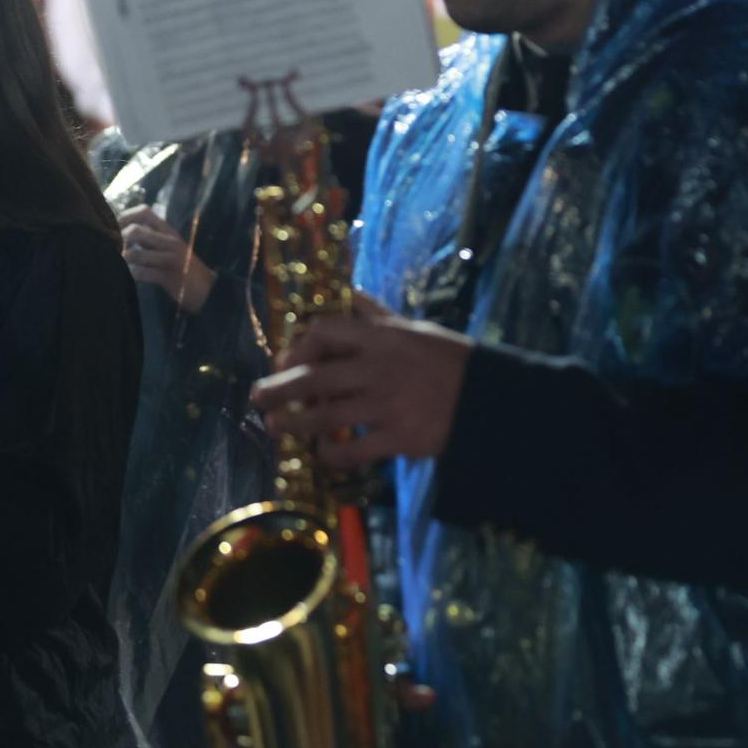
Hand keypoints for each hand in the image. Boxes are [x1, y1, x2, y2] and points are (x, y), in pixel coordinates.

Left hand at [118, 205, 214, 312]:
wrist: (209, 290)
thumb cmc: (185, 269)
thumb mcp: (170, 249)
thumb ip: (152, 239)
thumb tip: (124, 233)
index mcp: (169, 232)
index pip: (144, 212)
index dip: (125, 216)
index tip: (113, 227)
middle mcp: (170, 241)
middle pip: (136, 231)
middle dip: (118, 241)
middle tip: (111, 251)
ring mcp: (170, 259)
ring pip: (136, 254)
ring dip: (121, 261)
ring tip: (115, 266)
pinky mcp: (169, 278)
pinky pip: (143, 274)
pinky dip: (132, 276)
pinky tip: (127, 278)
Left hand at [251, 301, 467, 468]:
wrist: (490, 398)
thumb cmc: (448, 360)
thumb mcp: (413, 328)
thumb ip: (375, 315)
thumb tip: (346, 291)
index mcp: (381, 337)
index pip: (325, 332)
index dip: (298, 347)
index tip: (286, 360)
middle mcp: (377, 369)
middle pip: (312, 378)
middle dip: (278, 390)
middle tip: (257, 398)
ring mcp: (385, 405)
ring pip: (324, 417)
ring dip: (292, 425)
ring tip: (273, 428)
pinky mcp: (397, 438)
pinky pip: (352, 451)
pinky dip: (331, 456)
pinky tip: (321, 456)